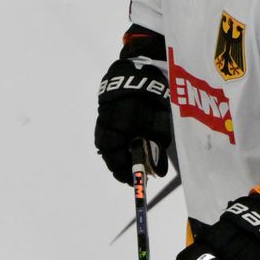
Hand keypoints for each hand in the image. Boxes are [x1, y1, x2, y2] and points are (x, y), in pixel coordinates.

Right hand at [94, 57, 171, 182]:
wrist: (137, 76)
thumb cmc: (149, 104)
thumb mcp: (157, 129)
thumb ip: (156, 151)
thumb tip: (156, 172)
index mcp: (114, 139)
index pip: (117, 166)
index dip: (128, 176)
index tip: (137, 183)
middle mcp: (103, 135)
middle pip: (111, 159)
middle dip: (124, 167)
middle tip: (137, 172)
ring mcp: (102, 126)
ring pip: (109, 149)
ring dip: (122, 155)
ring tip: (135, 157)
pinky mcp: (104, 119)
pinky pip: (110, 138)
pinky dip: (120, 144)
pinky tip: (131, 142)